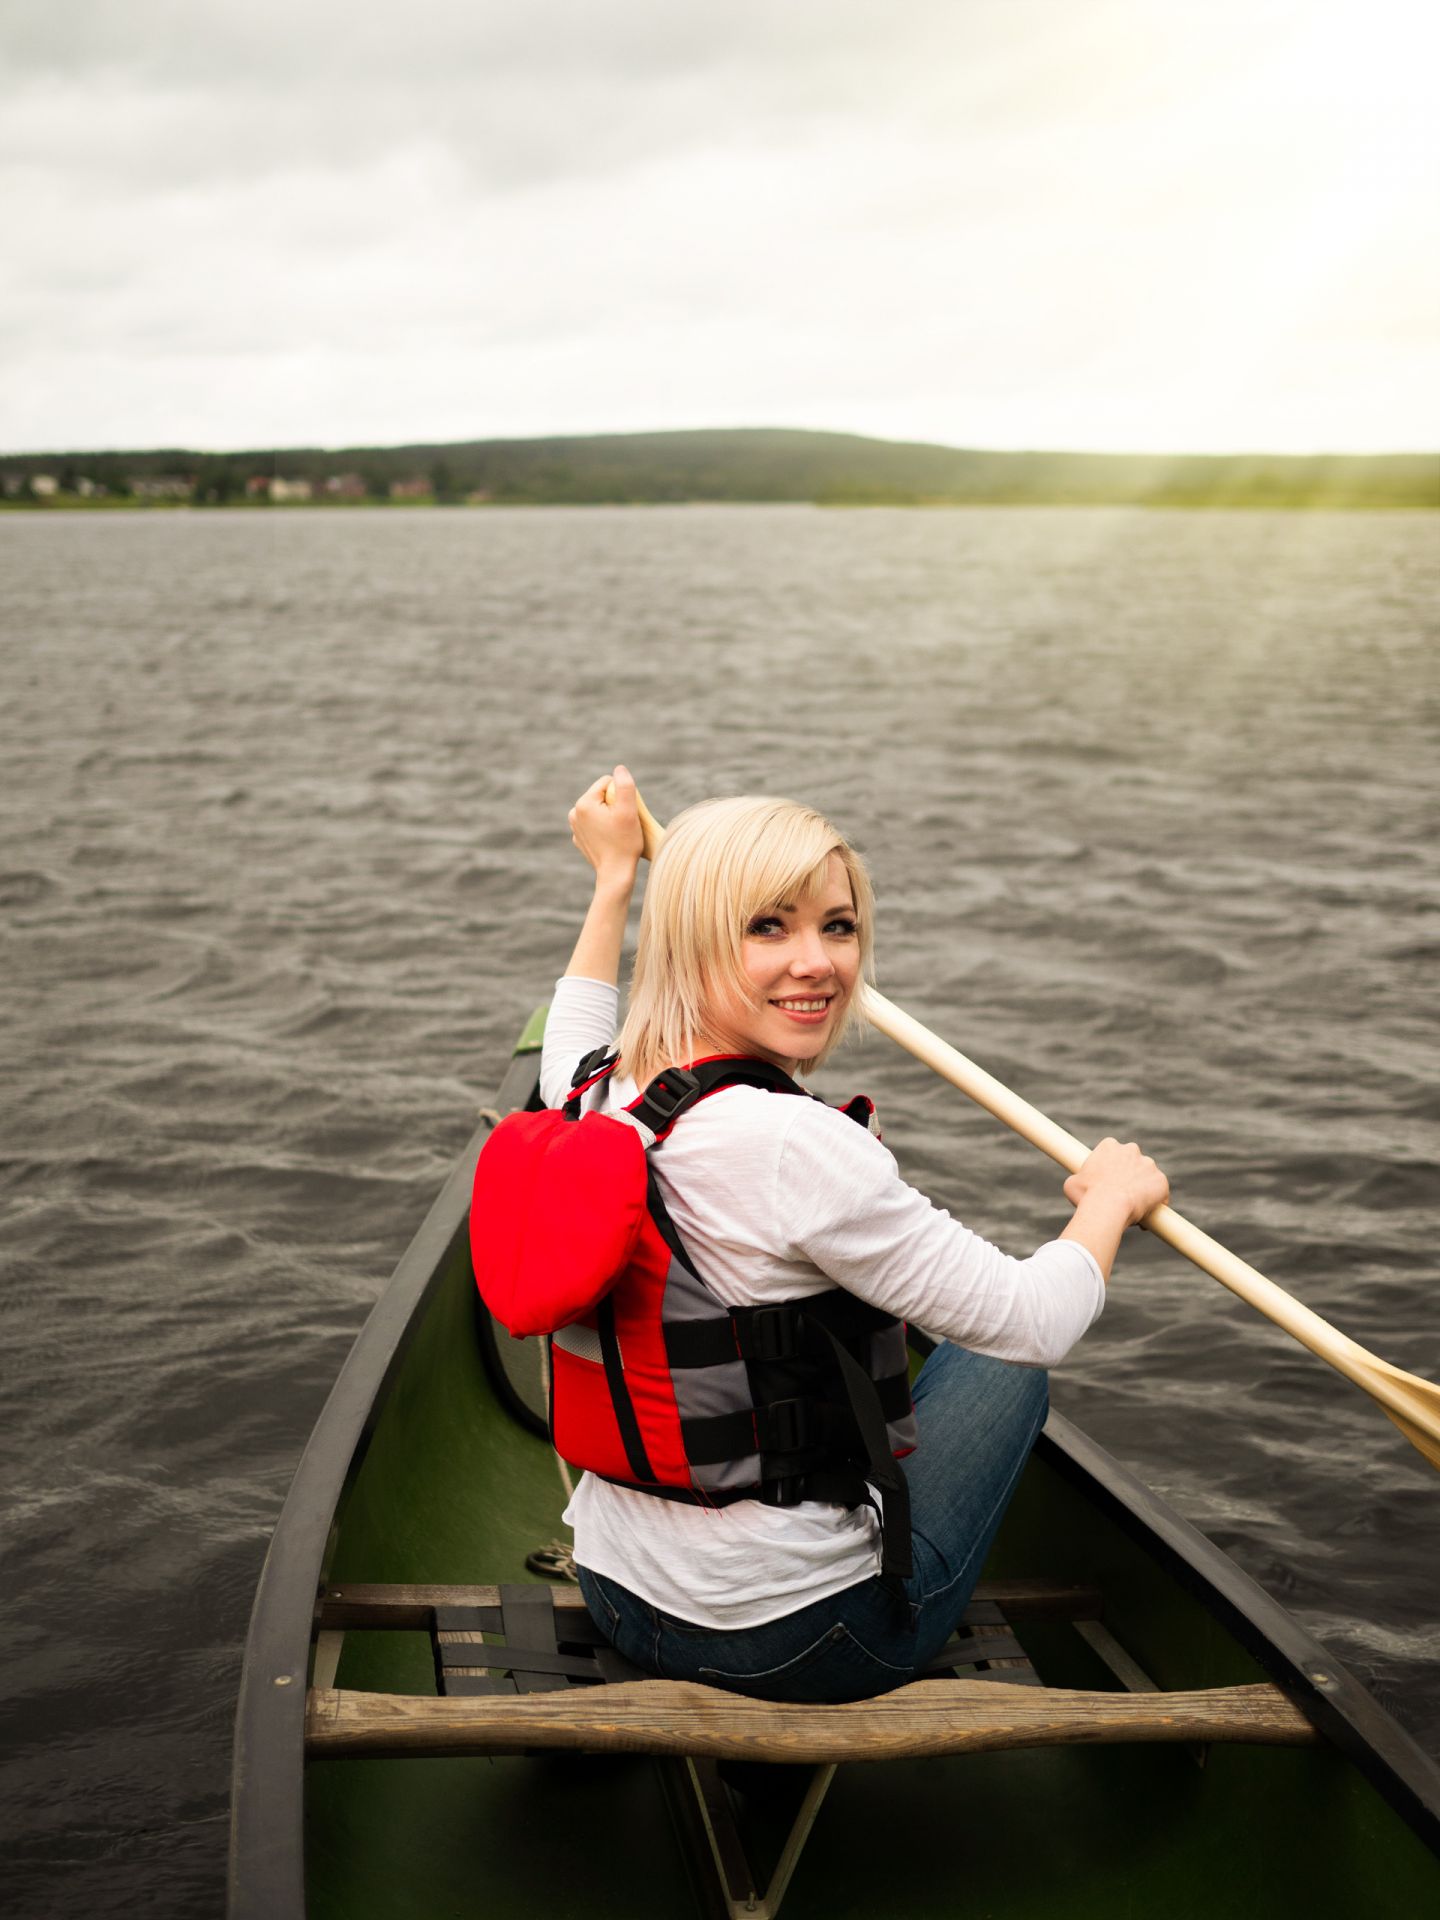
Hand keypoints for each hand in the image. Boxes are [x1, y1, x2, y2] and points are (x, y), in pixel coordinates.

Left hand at [568, 765, 643, 888]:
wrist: (615, 874)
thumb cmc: (624, 843)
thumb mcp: (629, 811)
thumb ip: (625, 785)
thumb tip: (619, 768)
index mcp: (584, 803)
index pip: (608, 782)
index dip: (622, 795)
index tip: (625, 813)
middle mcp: (574, 812)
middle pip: (602, 796)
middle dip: (615, 805)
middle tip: (623, 824)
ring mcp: (575, 827)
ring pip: (599, 809)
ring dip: (610, 816)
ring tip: (617, 832)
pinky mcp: (579, 838)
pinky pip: (595, 824)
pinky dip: (604, 828)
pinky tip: (610, 841)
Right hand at [1064, 1137, 1168, 1229]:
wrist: (1108, 1207)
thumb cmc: (1086, 1195)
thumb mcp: (1072, 1183)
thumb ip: (1079, 1179)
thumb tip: (1080, 1184)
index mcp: (1109, 1146)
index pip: (1112, 1152)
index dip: (1110, 1167)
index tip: (1107, 1180)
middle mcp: (1131, 1150)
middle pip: (1132, 1162)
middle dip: (1128, 1175)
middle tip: (1119, 1194)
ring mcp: (1149, 1165)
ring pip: (1147, 1178)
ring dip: (1142, 1189)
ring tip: (1132, 1208)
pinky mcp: (1161, 1181)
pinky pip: (1160, 1193)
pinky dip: (1155, 1202)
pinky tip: (1146, 1215)